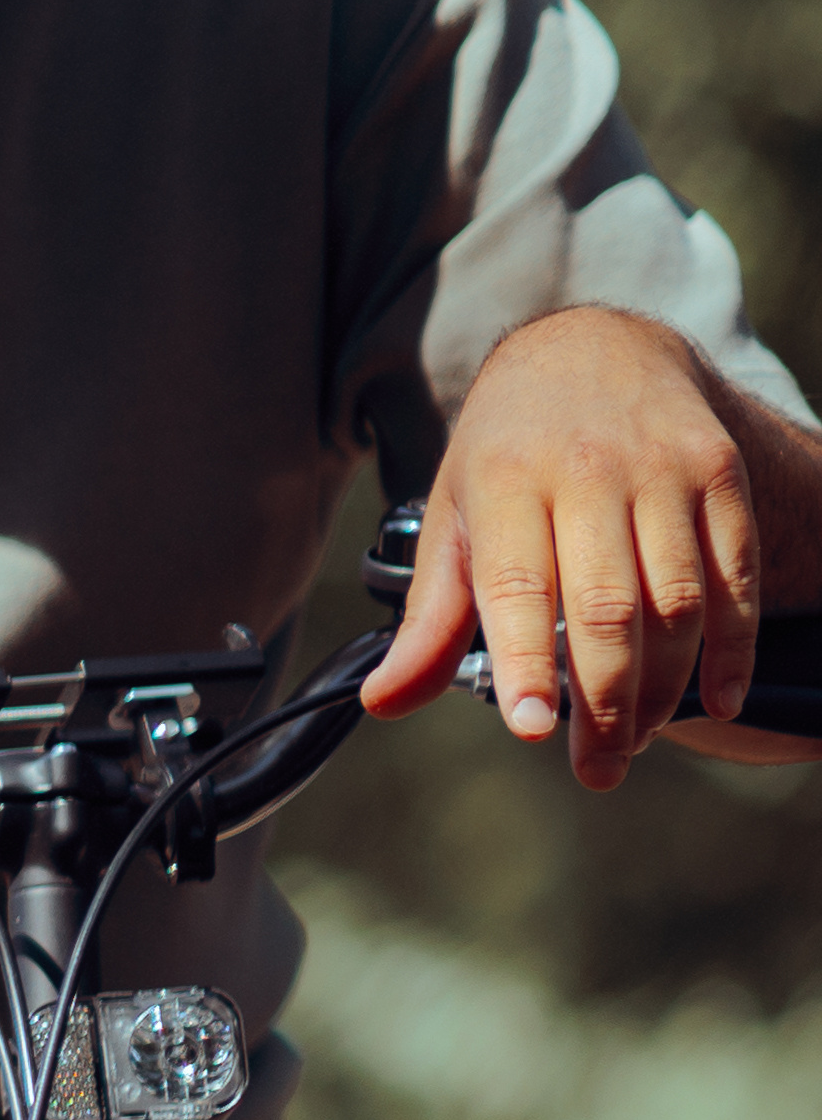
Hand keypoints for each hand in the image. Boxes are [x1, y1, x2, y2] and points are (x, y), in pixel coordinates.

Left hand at [365, 307, 764, 792]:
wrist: (590, 351)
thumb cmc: (506, 455)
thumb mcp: (451, 521)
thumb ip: (428, 620)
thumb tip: (384, 703)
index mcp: (503, 483)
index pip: (516, 588)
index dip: (528, 663)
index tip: (531, 728)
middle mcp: (586, 472)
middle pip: (606, 608)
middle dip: (604, 702)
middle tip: (596, 767)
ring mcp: (662, 470)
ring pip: (677, 599)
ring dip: (665, 685)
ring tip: (638, 738)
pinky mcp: (719, 473)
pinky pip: (735, 572)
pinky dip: (732, 644)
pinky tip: (716, 698)